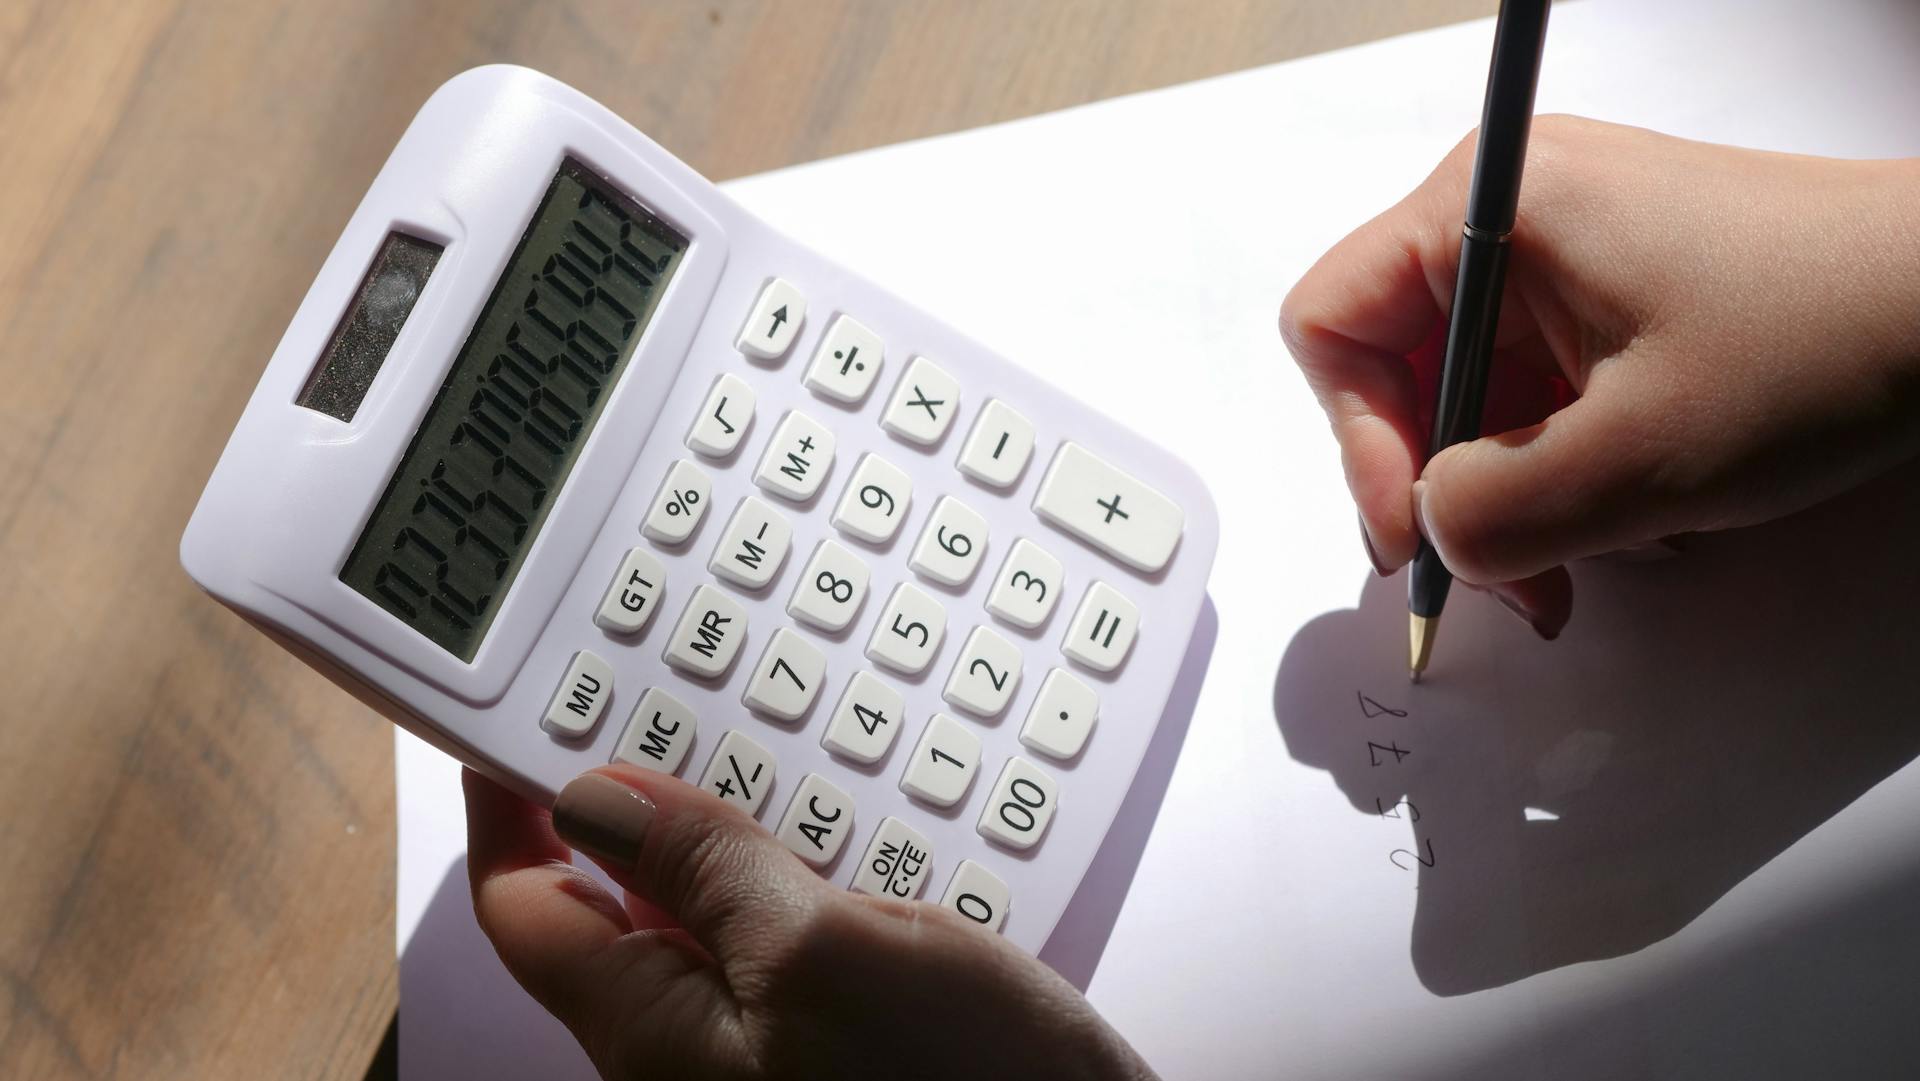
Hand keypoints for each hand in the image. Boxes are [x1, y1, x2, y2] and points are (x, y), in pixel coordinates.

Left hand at [463, 765, 1155, 1080]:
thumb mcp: (827, 953)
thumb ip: (707, 874)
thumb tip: (598, 803)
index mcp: (654, 1032)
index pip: (526, 906)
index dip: (506, 809)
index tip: (507, 725)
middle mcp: (693, 1048)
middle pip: (611, 906)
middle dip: (623, 805)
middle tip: (649, 702)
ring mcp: (766, 1047)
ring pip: (704, 915)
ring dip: (719, 831)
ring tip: (752, 745)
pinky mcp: (835, 1042)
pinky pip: (778, 942)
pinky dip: (792, 871)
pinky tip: (839, 830)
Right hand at [1281, 116, 1919, 634]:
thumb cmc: (1826, 339)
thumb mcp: (1638, 460)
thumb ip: (1492, 514)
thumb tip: (1429, 537)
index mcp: (1490, 208)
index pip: (1333, 325)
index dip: (1358, 442)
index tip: (1422, 532)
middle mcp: (1509, 220)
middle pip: (1395, 372)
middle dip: (1443, 489)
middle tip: (1505, 579)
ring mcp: (1561, 258)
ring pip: (1466, 399)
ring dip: (1510, 495)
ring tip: (1583, 560)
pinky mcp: (1607, 299)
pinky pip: (1532, 395)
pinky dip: (1558, 470)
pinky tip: (1624, 515)